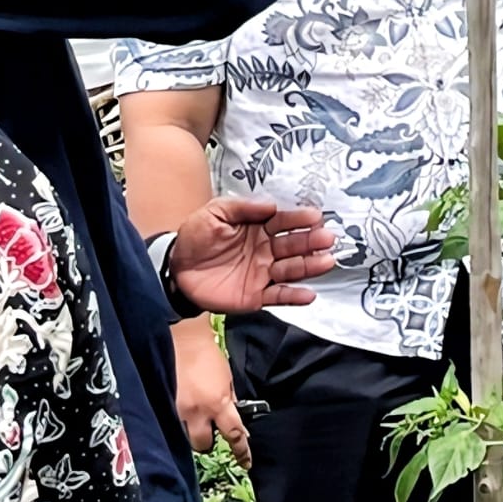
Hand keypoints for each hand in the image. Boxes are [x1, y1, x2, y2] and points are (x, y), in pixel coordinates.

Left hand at [170, 196, 335, 313]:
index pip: (283, 222)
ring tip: (326, 262)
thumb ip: (241, 207)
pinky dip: (294, 296)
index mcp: (258, 227)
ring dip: (310, 266)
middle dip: (311, 242)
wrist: (175, 270)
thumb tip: (270, 205)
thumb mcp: (214, 213)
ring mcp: (262, 273)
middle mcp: (266, 250)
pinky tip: (309, 295)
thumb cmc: (195, 238)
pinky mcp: (255, 295)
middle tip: (327, 238)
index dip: (299, 219)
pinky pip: (278, 296)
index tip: (315, 217)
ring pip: (291, 269)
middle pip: (293, 245)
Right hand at [173, 321, 250, 468]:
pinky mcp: (164, 406)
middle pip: (203, 445)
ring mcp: (178, 411)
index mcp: (218, 403)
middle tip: (210, 428)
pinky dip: (180, 422)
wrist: (184, 340)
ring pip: (185, 437)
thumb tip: (235, 415)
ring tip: (195, 418)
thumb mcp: (227, 378)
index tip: (246, 462)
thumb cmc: (209, 356)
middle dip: (208, 442)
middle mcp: (198, 412)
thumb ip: (230, 399)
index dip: (241, 451)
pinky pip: (173, 424)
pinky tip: (183, 411)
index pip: (234, 434)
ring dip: (193, 432)